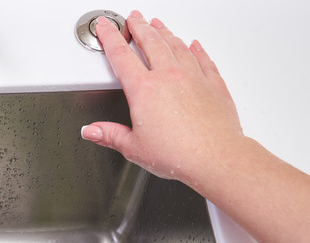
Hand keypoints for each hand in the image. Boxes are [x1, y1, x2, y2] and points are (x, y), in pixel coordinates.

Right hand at [81, 11, 246, 186]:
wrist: (216, 158)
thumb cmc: (178, 154)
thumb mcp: (133, 148)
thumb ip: (110, 135)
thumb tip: (92, 131)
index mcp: (144, 90)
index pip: (121, 56)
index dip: (110, 38)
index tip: (105, 27)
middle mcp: (169, 77)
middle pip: (151, 42)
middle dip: (139, 27)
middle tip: (133, 18)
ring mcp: (193, 77)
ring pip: (177, 45)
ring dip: (165, 33)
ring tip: (158, 24)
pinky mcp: (213, 84)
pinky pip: (203, 59)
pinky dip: (197, 49)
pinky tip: (194, 45)